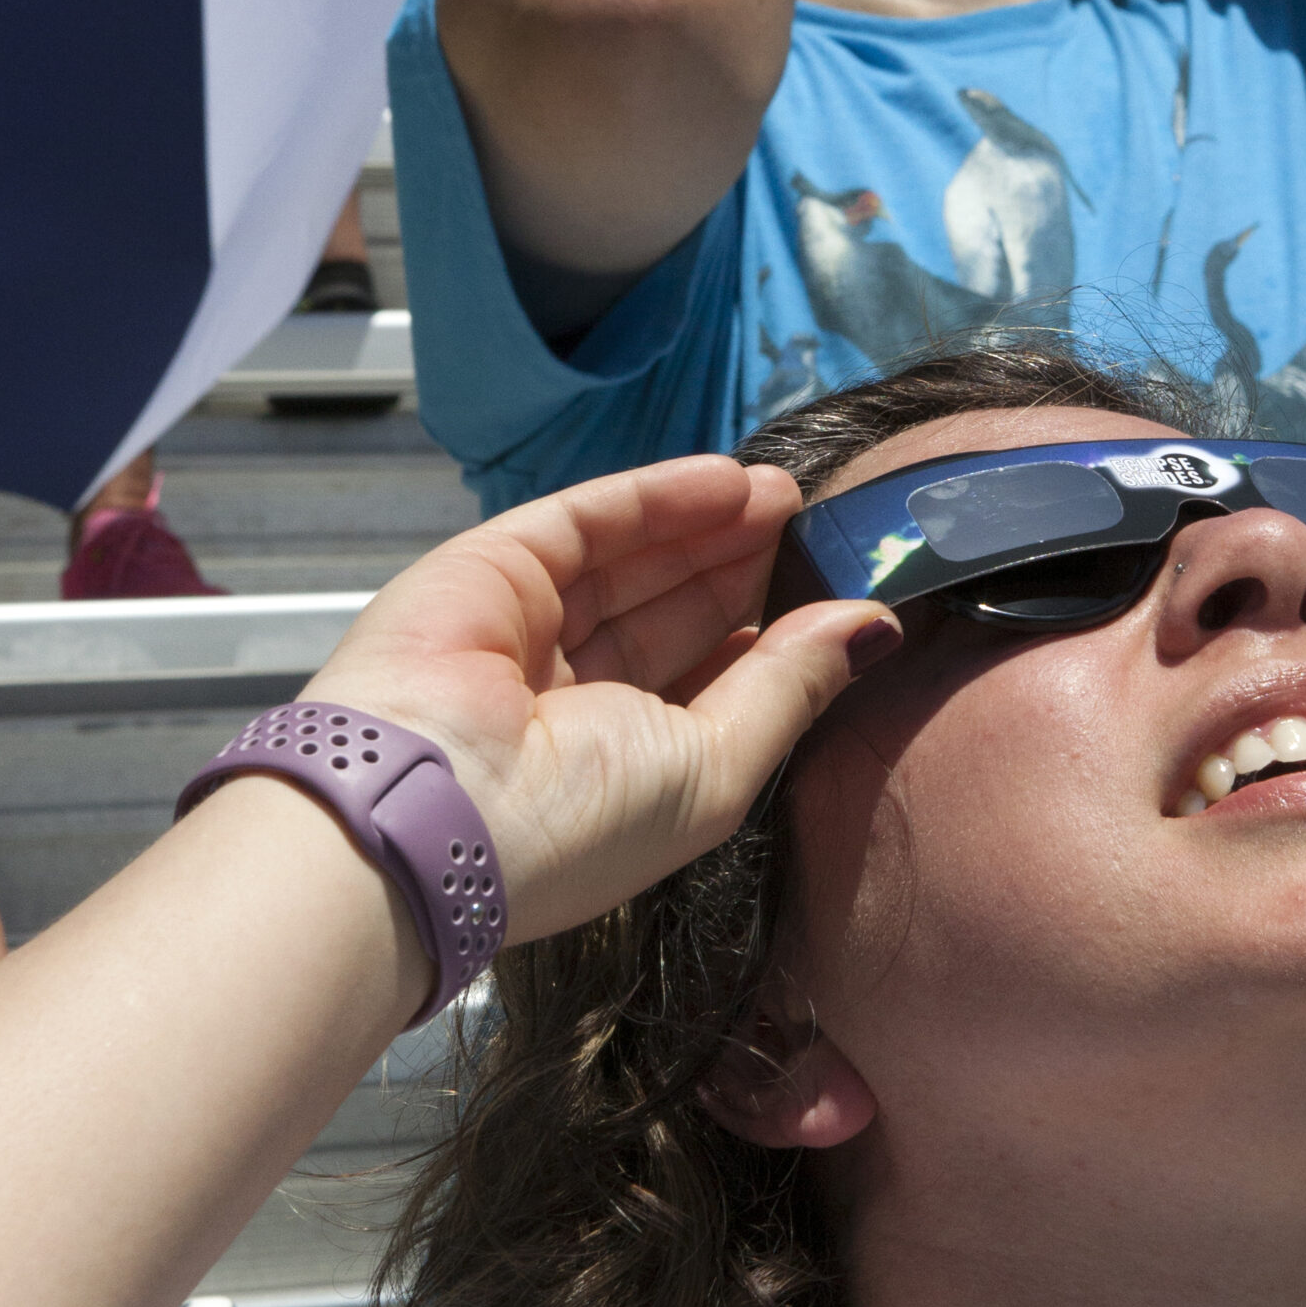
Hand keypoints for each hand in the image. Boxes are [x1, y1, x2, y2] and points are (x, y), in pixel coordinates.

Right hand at [303, 457, 895, 944]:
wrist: (431, 815)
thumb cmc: (575, 824)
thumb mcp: (717, 767)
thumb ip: (793, 687)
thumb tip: (874, 630)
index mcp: (620, 763)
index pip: (707, 679)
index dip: (773, 633)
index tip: (842, 593)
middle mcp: (571, 699)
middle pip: (676, 612)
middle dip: (748, 567)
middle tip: (824, 526)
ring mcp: (527, 630)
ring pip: (636, 560)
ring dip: (714, 525)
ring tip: (790, 496)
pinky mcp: (493, 568)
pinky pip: (589, 520)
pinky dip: (659, 496)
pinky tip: (731, 483)